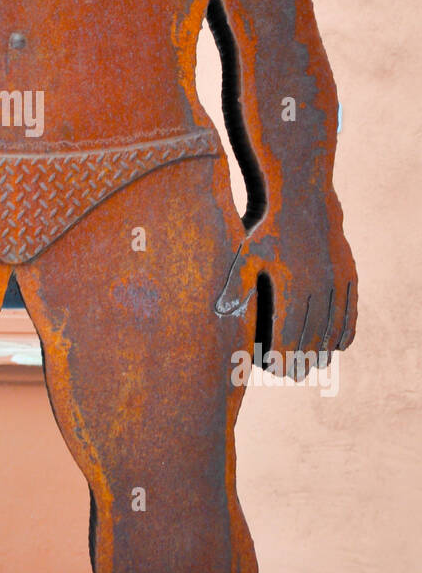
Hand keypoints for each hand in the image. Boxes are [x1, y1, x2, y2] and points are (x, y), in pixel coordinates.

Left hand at [215, 196, 356, 377]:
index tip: (274, 371)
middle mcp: (315, 288)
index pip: (287, 336)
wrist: (301, 197)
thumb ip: (236, 285)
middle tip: (294, 375)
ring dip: (326, 351)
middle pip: (311, 338)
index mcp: (288, 288)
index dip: (282, 358)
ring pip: (333, 328)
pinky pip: (351, 311)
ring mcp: (335, 281)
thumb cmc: (265, 228)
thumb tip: (221, 313)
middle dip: (303, 360)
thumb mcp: (245, 253)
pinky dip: (346, 331)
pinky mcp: (349, 274)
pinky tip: (340, 345)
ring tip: (315, 366)